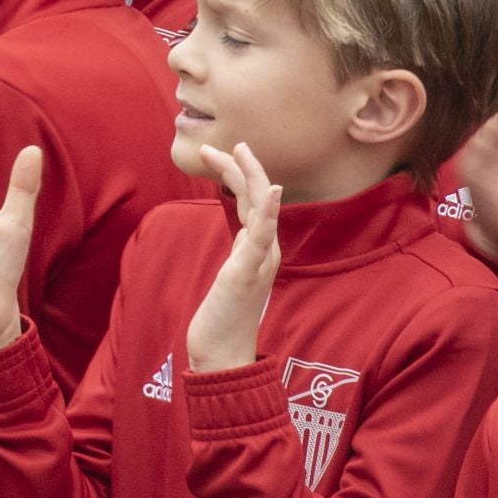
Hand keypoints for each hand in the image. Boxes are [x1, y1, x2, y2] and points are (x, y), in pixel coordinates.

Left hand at [184, 144, 281, 372]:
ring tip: (240, 150)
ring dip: (252, 177)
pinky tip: (274, 190)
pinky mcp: (248, 272)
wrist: (222, 355)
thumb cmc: (225, 317)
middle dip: (245, 167)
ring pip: (262, 209)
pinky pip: (262, 236)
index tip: (223, 153)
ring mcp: (259, 261)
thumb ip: (241, 252)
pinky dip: (270, 211)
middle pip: (261, 199)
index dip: (240, 175)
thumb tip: (243, 232)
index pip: (253, 203)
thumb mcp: (233, 274)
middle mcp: (266, 252)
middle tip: (229, 143)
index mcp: (259, 250)